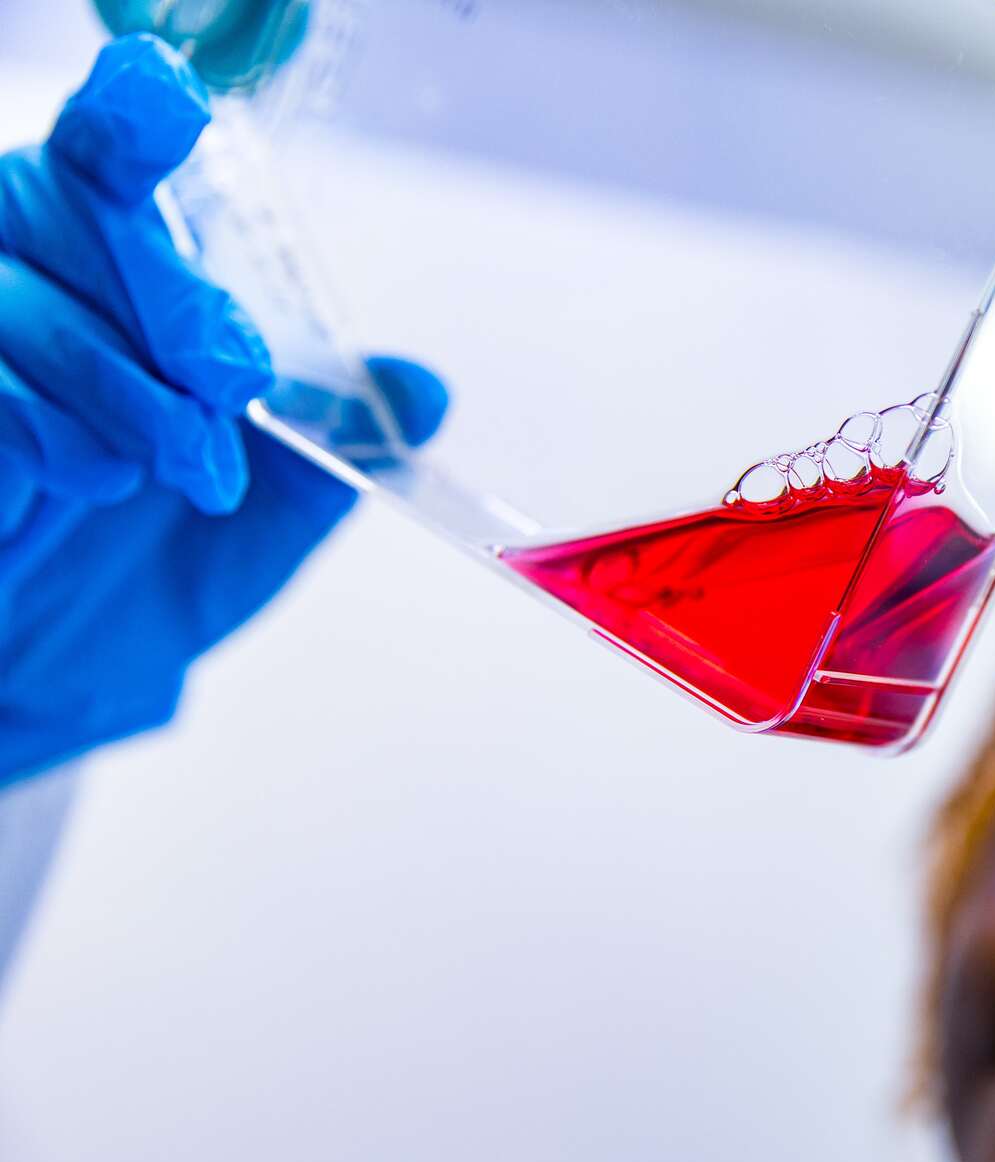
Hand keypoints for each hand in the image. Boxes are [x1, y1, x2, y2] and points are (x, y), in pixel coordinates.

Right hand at [0, 36, 447, 784]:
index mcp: (105, 286)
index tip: (164, 102)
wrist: (37, 693)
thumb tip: (423, 386)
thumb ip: (330, 444)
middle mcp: (20, 286)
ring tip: (172, 469)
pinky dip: (40, 422)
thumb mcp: (262, 521)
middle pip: (59, 198)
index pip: (103, 156)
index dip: (129, 120)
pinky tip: (85, 476)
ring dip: (118, 380)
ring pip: (16, 293)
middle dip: (163, 287)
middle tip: (232, 375)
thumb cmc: (132, 587)